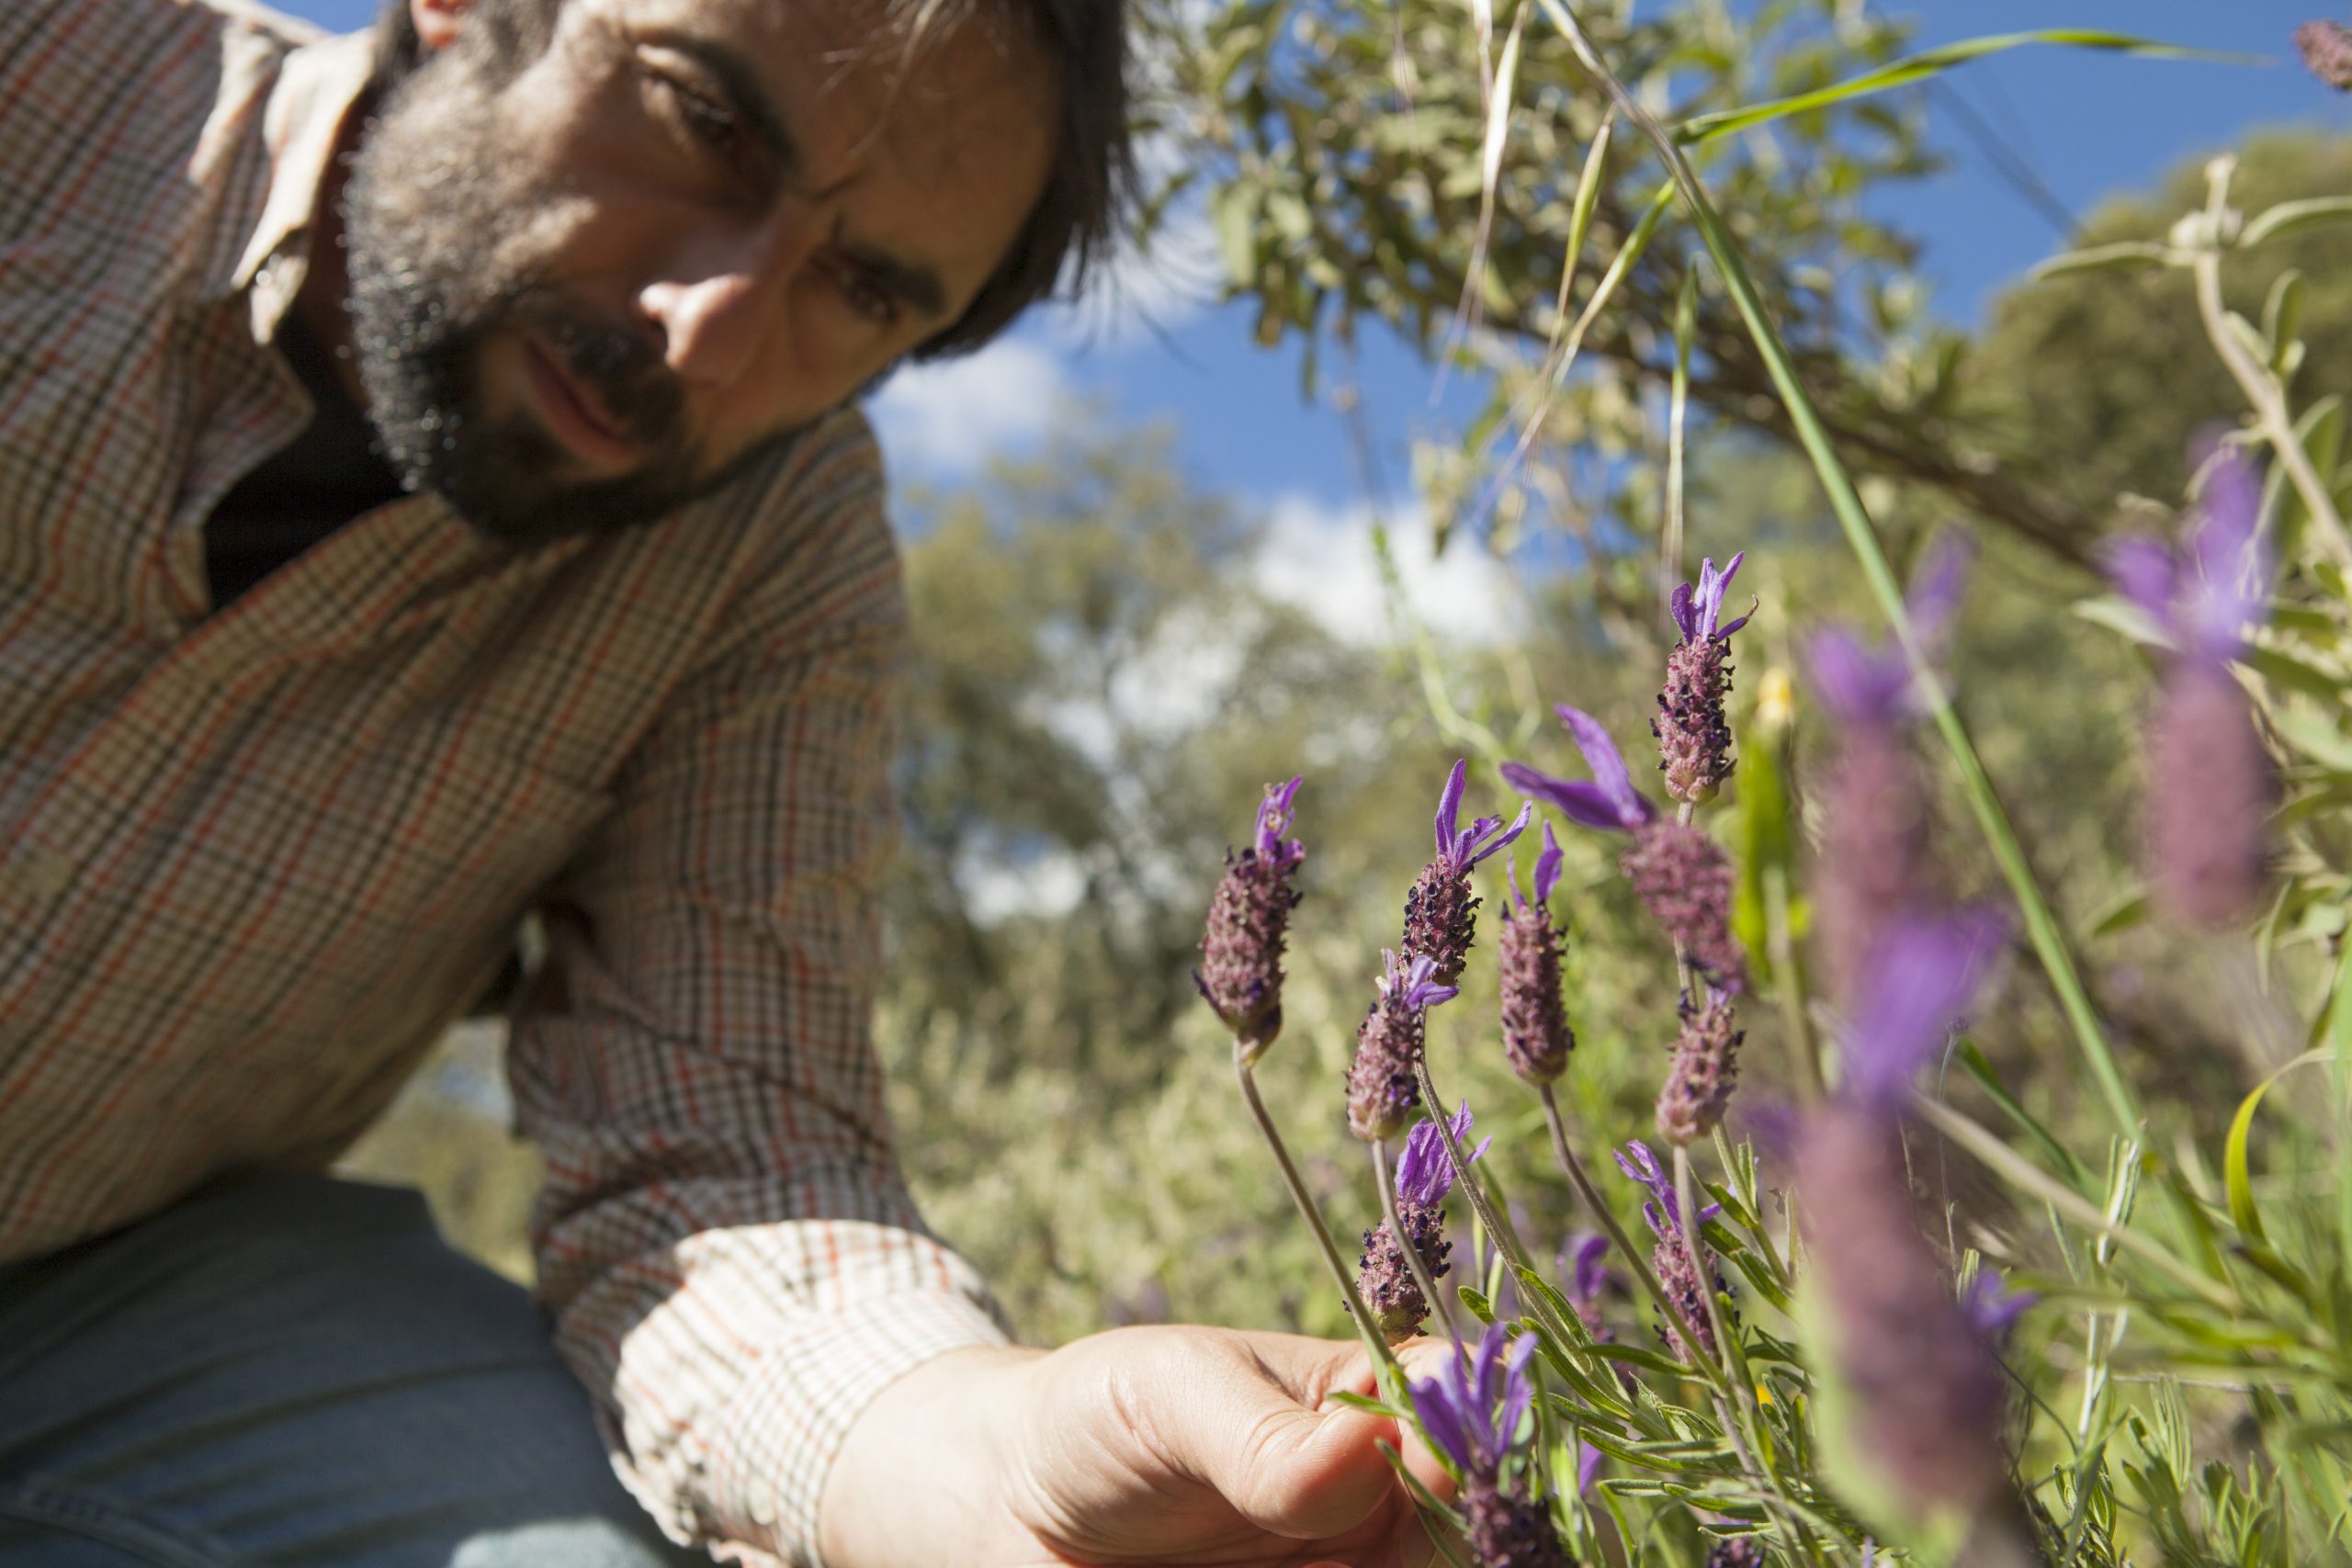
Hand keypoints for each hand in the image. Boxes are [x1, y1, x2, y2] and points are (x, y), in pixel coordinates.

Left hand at [818, 1325, 1455, 1567]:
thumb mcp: (1169, 1398)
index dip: (1469, 1442)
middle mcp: (1378, 1501)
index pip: (1461, 1406)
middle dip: (1442, 1542)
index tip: (1436, 1473)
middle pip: (1465, 1530)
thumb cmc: (1095, 1418)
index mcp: (1364, 1404)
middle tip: (1340, 1554)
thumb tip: (1372, 1454)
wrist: (1005, 1512)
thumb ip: (1265, 1437)